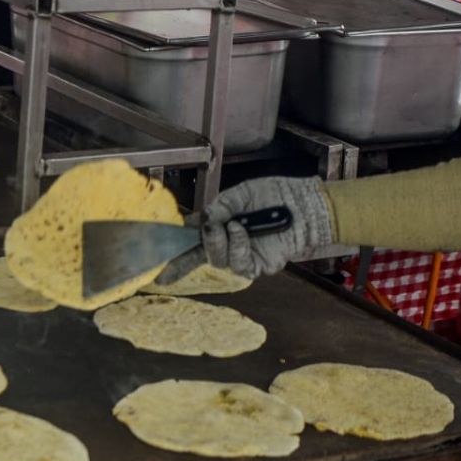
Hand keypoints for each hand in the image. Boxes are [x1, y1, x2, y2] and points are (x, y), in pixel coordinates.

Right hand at [157, 175, 337, 281]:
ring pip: (218, 260)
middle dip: (194, 246)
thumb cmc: (275, 194)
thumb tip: (204, 219)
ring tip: (232, 224)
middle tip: (205, 228)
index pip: (190, 241)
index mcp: (219, 226)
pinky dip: (238, 247)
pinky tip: (242, 231)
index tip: (158, 256)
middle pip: (199, 254)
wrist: (303, 203)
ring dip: (220, 242)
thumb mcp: (240, 194)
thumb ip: (221, 206)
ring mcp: (242, 256)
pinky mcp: (259, 266)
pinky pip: (240, 265)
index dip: (174, 251)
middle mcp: (227, 244)